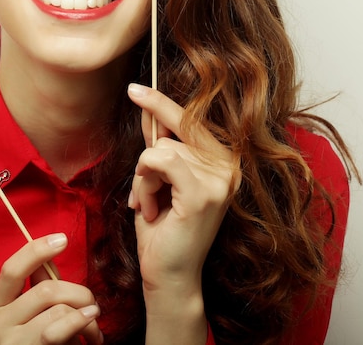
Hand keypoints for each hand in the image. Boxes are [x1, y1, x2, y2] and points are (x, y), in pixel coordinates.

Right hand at [0, 233, 102, 344]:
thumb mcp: (39, 314)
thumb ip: (42, 288)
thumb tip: (49, 256)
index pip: (11, 269)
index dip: (37, 250)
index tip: (63, 238)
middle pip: (45, 290)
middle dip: (79, 293)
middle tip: (93, 305)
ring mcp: (9, 344)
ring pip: (57, 309)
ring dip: (86, 316)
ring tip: (94, 328)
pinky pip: (58, 330)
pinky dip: (81, 326)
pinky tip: (91, 336)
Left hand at [127, 83, 240, 293]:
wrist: (167, 274)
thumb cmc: (162, 228)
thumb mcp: (158, 178)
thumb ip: (158, 145)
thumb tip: (147, 110)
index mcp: (221, 161)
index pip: (189, 120)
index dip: (160, 102)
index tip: (134, 88)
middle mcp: (228, 166)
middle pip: (171, 135)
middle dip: (146, 165)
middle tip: (146, 197)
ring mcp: (220, 179)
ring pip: (160, 150)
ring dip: (143, 180)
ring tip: (152, 207)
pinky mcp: (204, 192)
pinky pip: (159, 161)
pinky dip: (145, 183)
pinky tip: (152, 209)